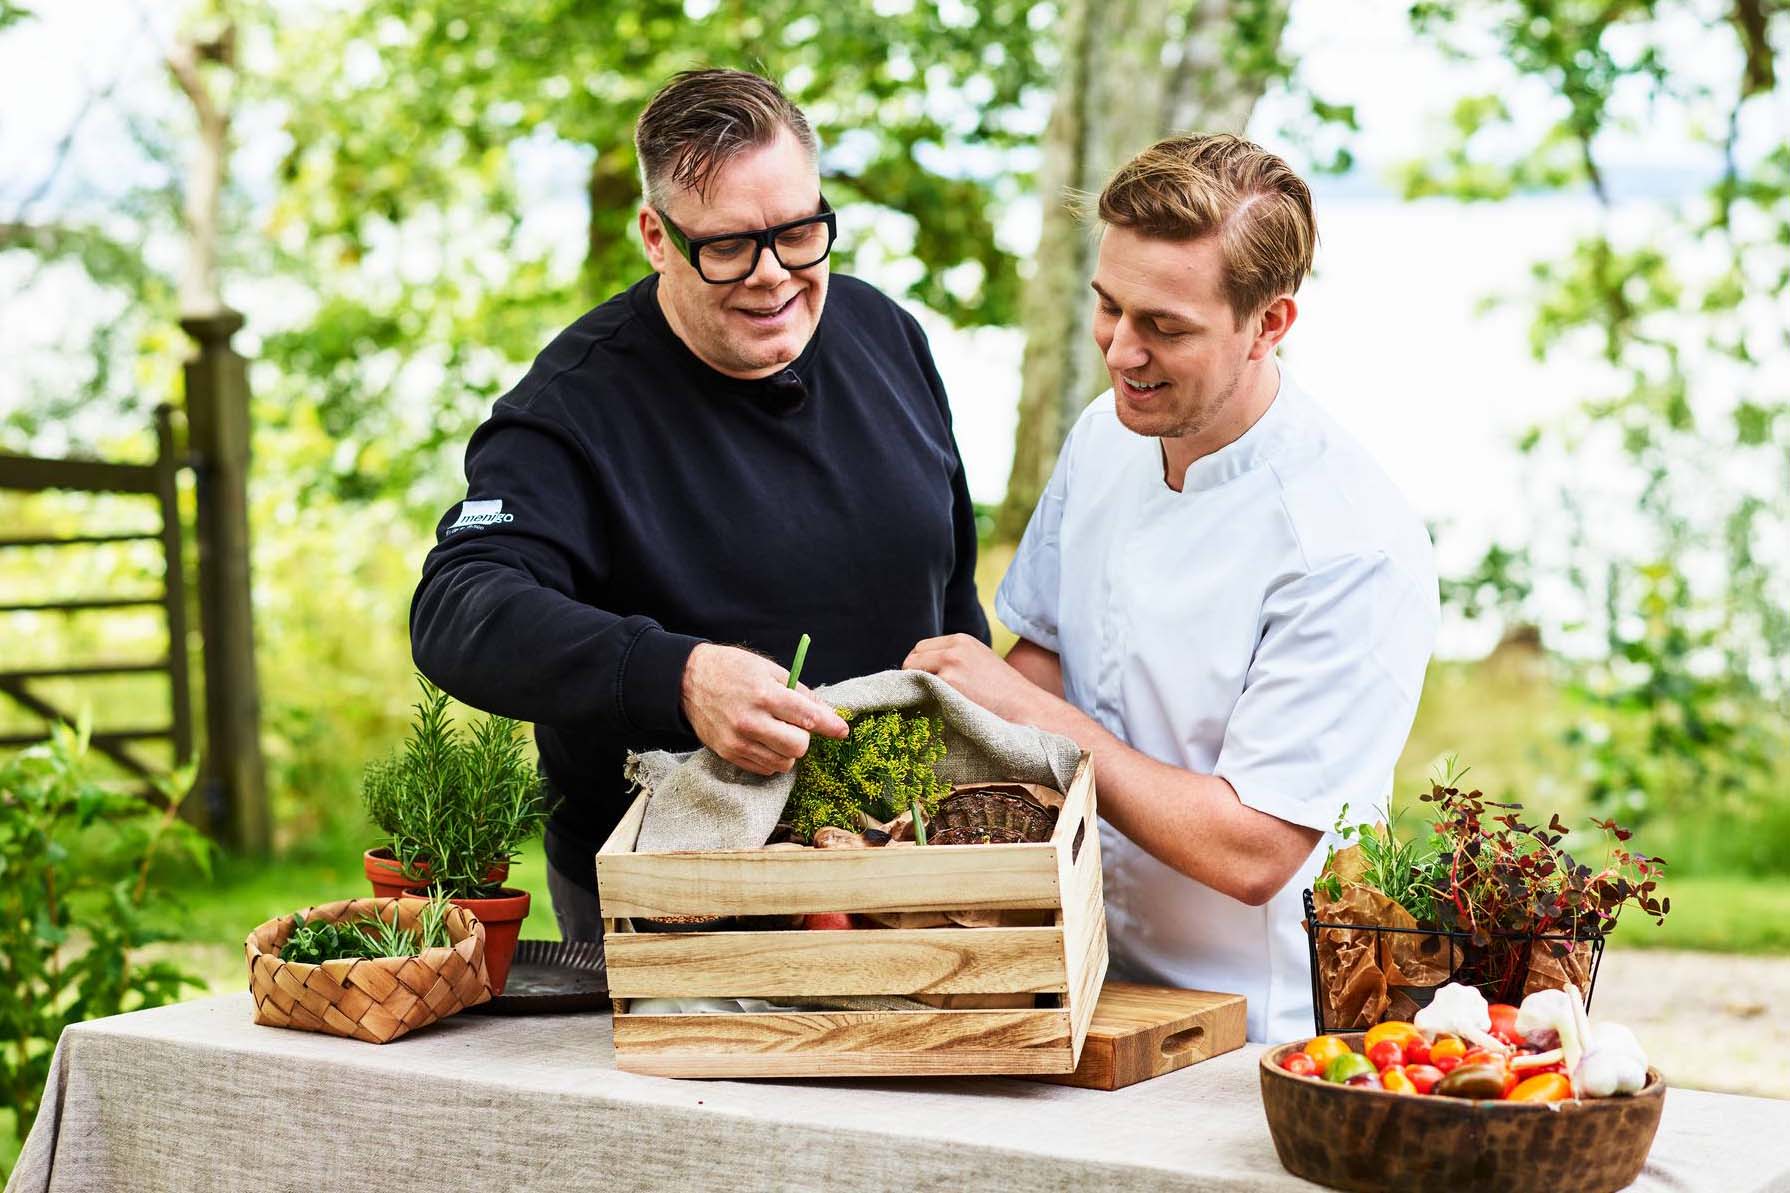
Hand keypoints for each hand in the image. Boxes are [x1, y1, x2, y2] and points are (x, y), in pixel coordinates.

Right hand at [681, 644, 848, 775]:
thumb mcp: (768, 669)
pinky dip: (772, 758)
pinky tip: (764, 740)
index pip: (807, 717)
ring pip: (784, 762)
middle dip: (804, 737)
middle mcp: (751, 721)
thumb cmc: (732, 669)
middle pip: (798, 747)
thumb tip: (827, 713)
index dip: (830, 725)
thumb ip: (800, 692)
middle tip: (794, 724)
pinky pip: (765, 769)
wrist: (687, 681)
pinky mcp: (729, 754)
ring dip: (788, 750)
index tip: (842, 731)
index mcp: (764, 694)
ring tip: (776, 731)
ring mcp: (738, 741)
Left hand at [903, 634, 1047, 723]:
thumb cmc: (1004, 692)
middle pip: (912, 658)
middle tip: (924, 696)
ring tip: (934, 704)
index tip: (923, 682)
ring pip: (912, 675)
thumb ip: (955, 659)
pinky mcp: (949, 683)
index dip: (919, 666)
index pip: (921, 647)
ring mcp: (950, 665)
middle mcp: (954, 648)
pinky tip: (939, 711)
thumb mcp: (980, 661)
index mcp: (961, 640)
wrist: (1026, 707)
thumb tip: (923, 671)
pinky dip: (924, 701)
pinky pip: (921, 692)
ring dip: (917, 690)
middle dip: (913, 676)